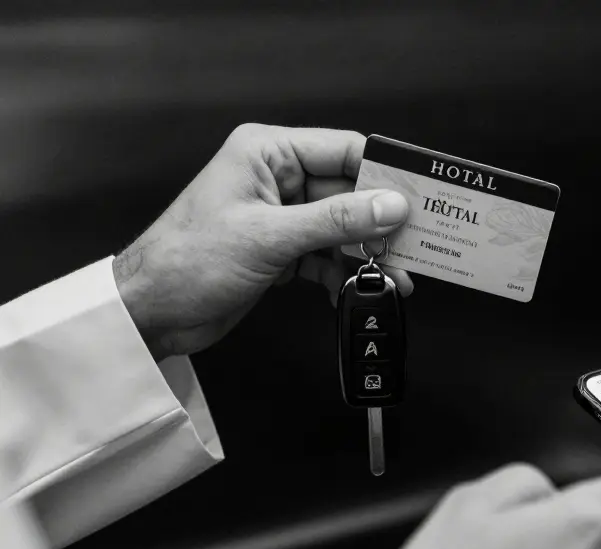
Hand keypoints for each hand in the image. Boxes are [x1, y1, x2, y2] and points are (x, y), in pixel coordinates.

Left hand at [112, 123, 417, 359]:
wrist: (148, 312)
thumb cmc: (186, 262)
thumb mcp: (269, 237)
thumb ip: (336, 221)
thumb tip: (390, 205)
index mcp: (267, 153)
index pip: (343, 151)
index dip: (384, 174)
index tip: (419, 199)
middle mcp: (276, 178)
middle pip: (350, 192)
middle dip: (381, 223)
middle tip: (415, 246)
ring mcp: (280, 215)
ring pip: (343, 227)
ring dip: (368, 253)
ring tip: (395, 276)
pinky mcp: (280, 249)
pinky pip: (327, 253)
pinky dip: (344, 272)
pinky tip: (357, 289)